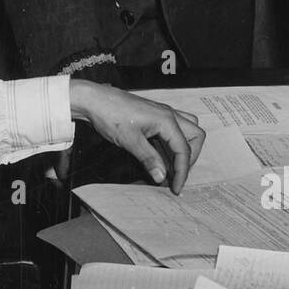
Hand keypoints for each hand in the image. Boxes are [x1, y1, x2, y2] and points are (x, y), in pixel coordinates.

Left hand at [68, 81, 204, 192]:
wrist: (93, 100)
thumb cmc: (110, 114)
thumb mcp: (130, 140)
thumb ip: (149, 159)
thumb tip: (162, 177)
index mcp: (166, 119)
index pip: (184, 150)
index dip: (182, 171)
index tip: (176, 188)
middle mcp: (168, 114)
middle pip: (195, 136)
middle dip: (190, 157)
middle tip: (177, 174)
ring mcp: (162, 114)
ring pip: (187, 130)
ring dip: (183, 149)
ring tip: (170, 167)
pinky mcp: (153, 116)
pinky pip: (172, 130)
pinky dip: (171, 144)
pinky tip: (160, 157)